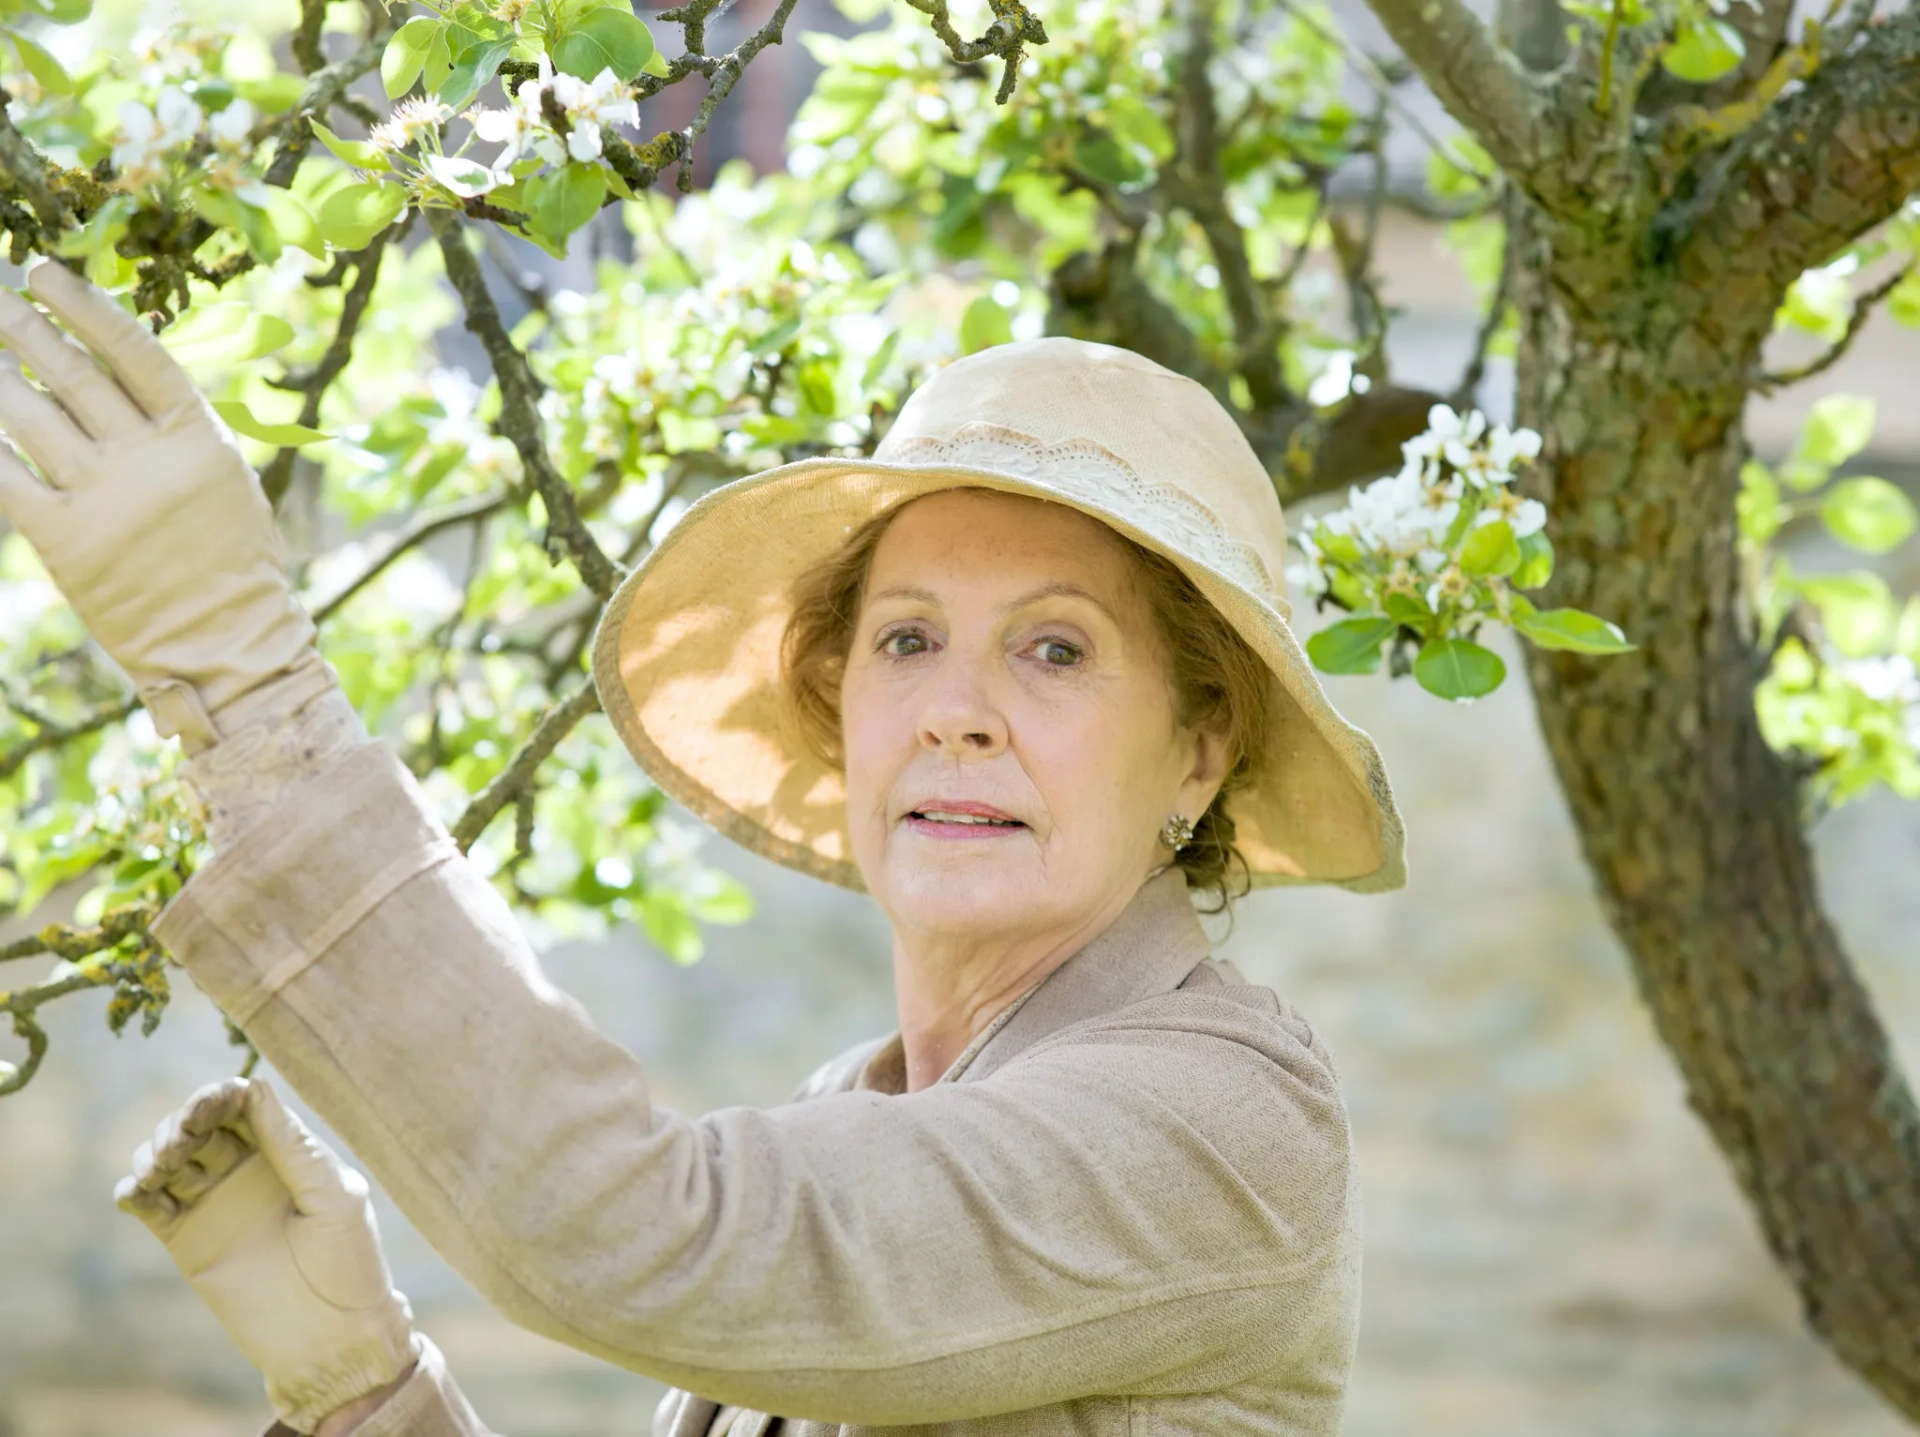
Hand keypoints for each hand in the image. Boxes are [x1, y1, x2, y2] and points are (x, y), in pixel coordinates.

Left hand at [0, 257, 318, 747]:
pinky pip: (6, 475)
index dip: (84, 306)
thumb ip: (180, 429)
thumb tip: (121, 371)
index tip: (45, 272)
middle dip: (23, 326)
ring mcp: (103, 499)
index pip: (133, 351)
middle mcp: (147, 460)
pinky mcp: (65, 540)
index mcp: (197, 439)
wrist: (228, 645)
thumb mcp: (230, 482)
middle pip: (72, 373)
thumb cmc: (236, 564)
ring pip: (29, 415)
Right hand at [116, 1077, 418, 1434]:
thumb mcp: (333, 1197)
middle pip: (199, 1123)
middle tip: (179, 1141)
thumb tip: (255, 1087)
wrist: (328, 1335)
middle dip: (182, 1121)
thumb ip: (294, 1146)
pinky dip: (134, 1191)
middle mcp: (247, 1169)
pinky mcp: (186, 1239)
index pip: (242, 1104)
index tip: (205, 1106)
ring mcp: (214, 1202)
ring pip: (168, 1157)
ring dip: (154, 1150)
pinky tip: (136, 1192)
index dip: (218, 1097)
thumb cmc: (348, 1262)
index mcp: (287, 1151)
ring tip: (161, 1167)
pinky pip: (150, 1204)